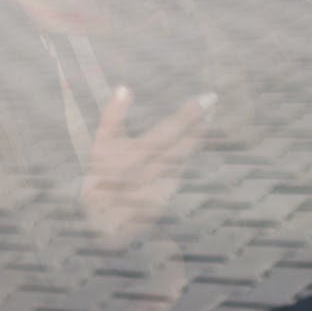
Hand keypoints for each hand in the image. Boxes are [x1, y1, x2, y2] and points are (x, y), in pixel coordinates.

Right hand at [80, 86, 216, 245]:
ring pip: (185, 157)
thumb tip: (124, 87)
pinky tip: (194, 140)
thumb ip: (112, 116)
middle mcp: (153, 173)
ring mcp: (163, 187)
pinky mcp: (166, 198)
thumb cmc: (99, 177)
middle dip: (200, 123)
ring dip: (197, 136)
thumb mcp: (100, 146)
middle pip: (184, 144)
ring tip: (208, 116)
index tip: (208, 98)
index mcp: (135, 156)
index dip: (190, 115)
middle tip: (213, 103)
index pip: (169, 130)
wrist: (100, 223)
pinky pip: (181, 170)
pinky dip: (188, 153)